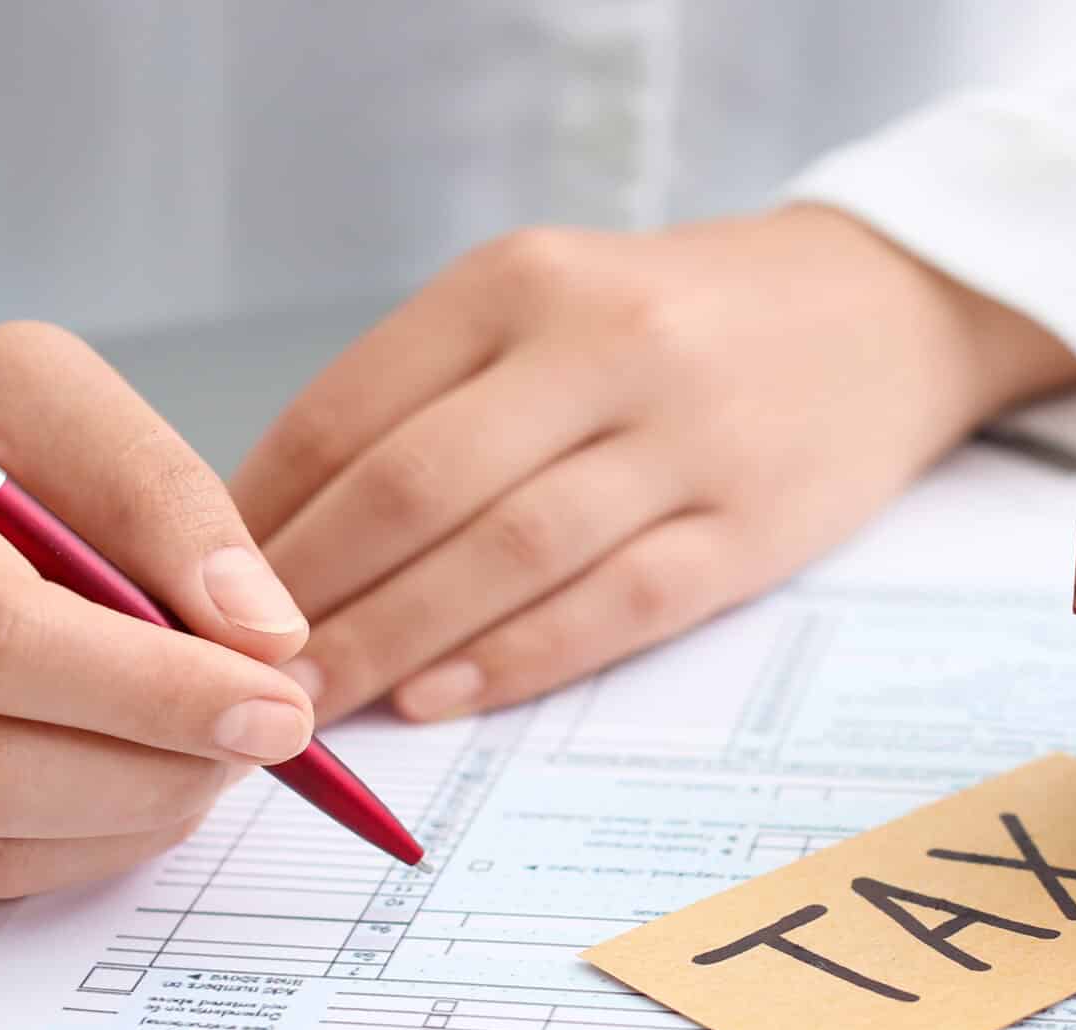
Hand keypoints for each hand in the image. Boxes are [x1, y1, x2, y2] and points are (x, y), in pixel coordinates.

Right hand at [0, 323, 315, 898]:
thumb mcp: (44, 401)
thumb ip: (159, 497)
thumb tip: (262, 638)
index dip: (155, 690)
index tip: (278, 706)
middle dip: (152, 769)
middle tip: (255, 749)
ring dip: (121, 820)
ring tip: (200, 766)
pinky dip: (59, 849)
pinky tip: (113, 794)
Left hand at [234, 205, 1075, 724]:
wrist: (875, 310)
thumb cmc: (674, 322)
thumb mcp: (543, 307)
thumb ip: (425, 398)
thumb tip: (273, 534)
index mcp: (521, 282)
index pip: (352, 410)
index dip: (259, 517)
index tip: (200, 593)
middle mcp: (601, 346)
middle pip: (415, 487)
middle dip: (311, 595)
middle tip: (239, 672)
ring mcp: (685, 439)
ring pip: (507, 554)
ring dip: (396, 639)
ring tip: (319, 700)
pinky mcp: (749, 527)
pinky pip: (613, 607)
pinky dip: (515, 658)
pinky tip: (442, 698)